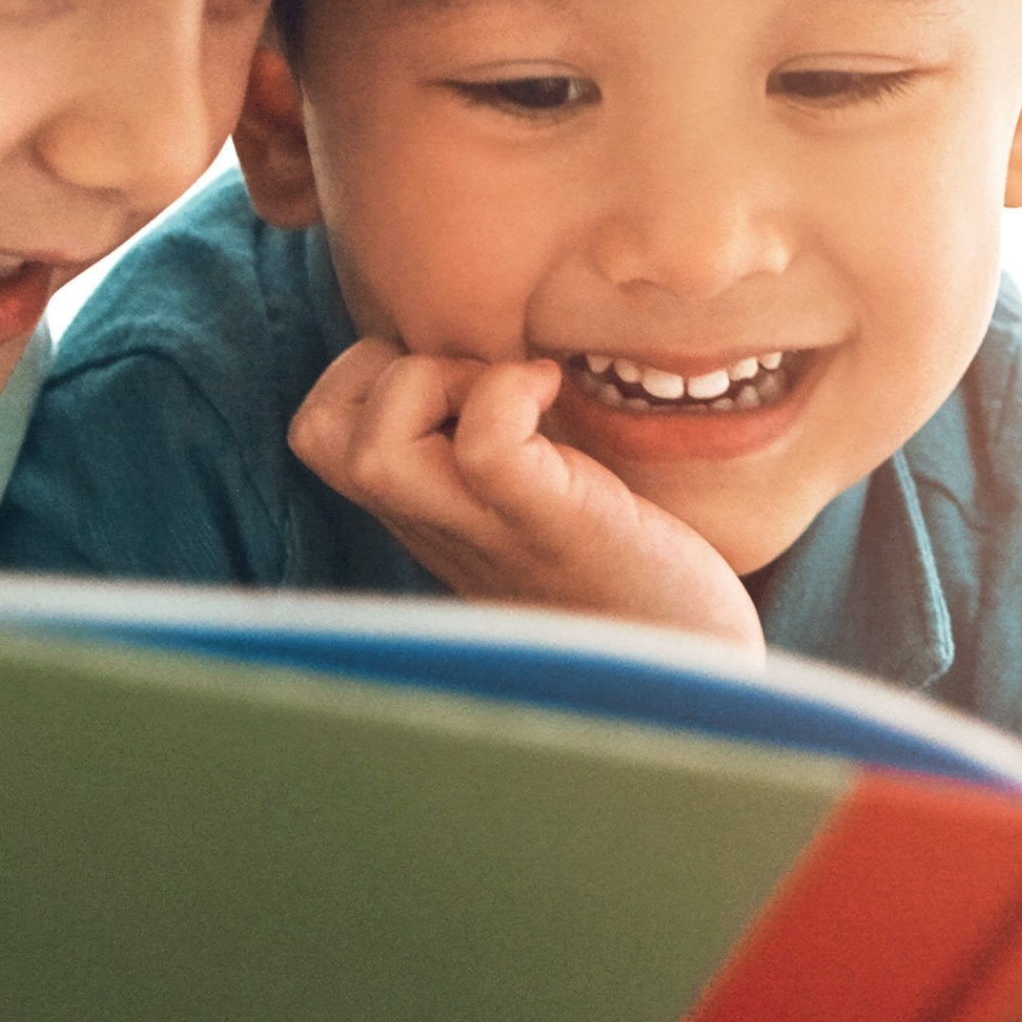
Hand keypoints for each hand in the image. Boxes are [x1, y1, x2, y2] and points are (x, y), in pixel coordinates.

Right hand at [291, 339, 762, 651]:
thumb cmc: (636, 579)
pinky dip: (509, 391)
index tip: (458, 380)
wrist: (703, 672)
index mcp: (428, 515)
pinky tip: (556, 393)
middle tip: (476, 381)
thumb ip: (497, 447)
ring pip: (370, 447)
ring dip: (432, 380)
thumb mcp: (538, 504)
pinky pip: (485, 447)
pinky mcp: (553, 526)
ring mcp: (487, 532)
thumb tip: (497, 350)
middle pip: (319, 435)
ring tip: (511, 390)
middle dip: (383, 369)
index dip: (370, 376)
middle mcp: (437, 527)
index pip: (321, 432)